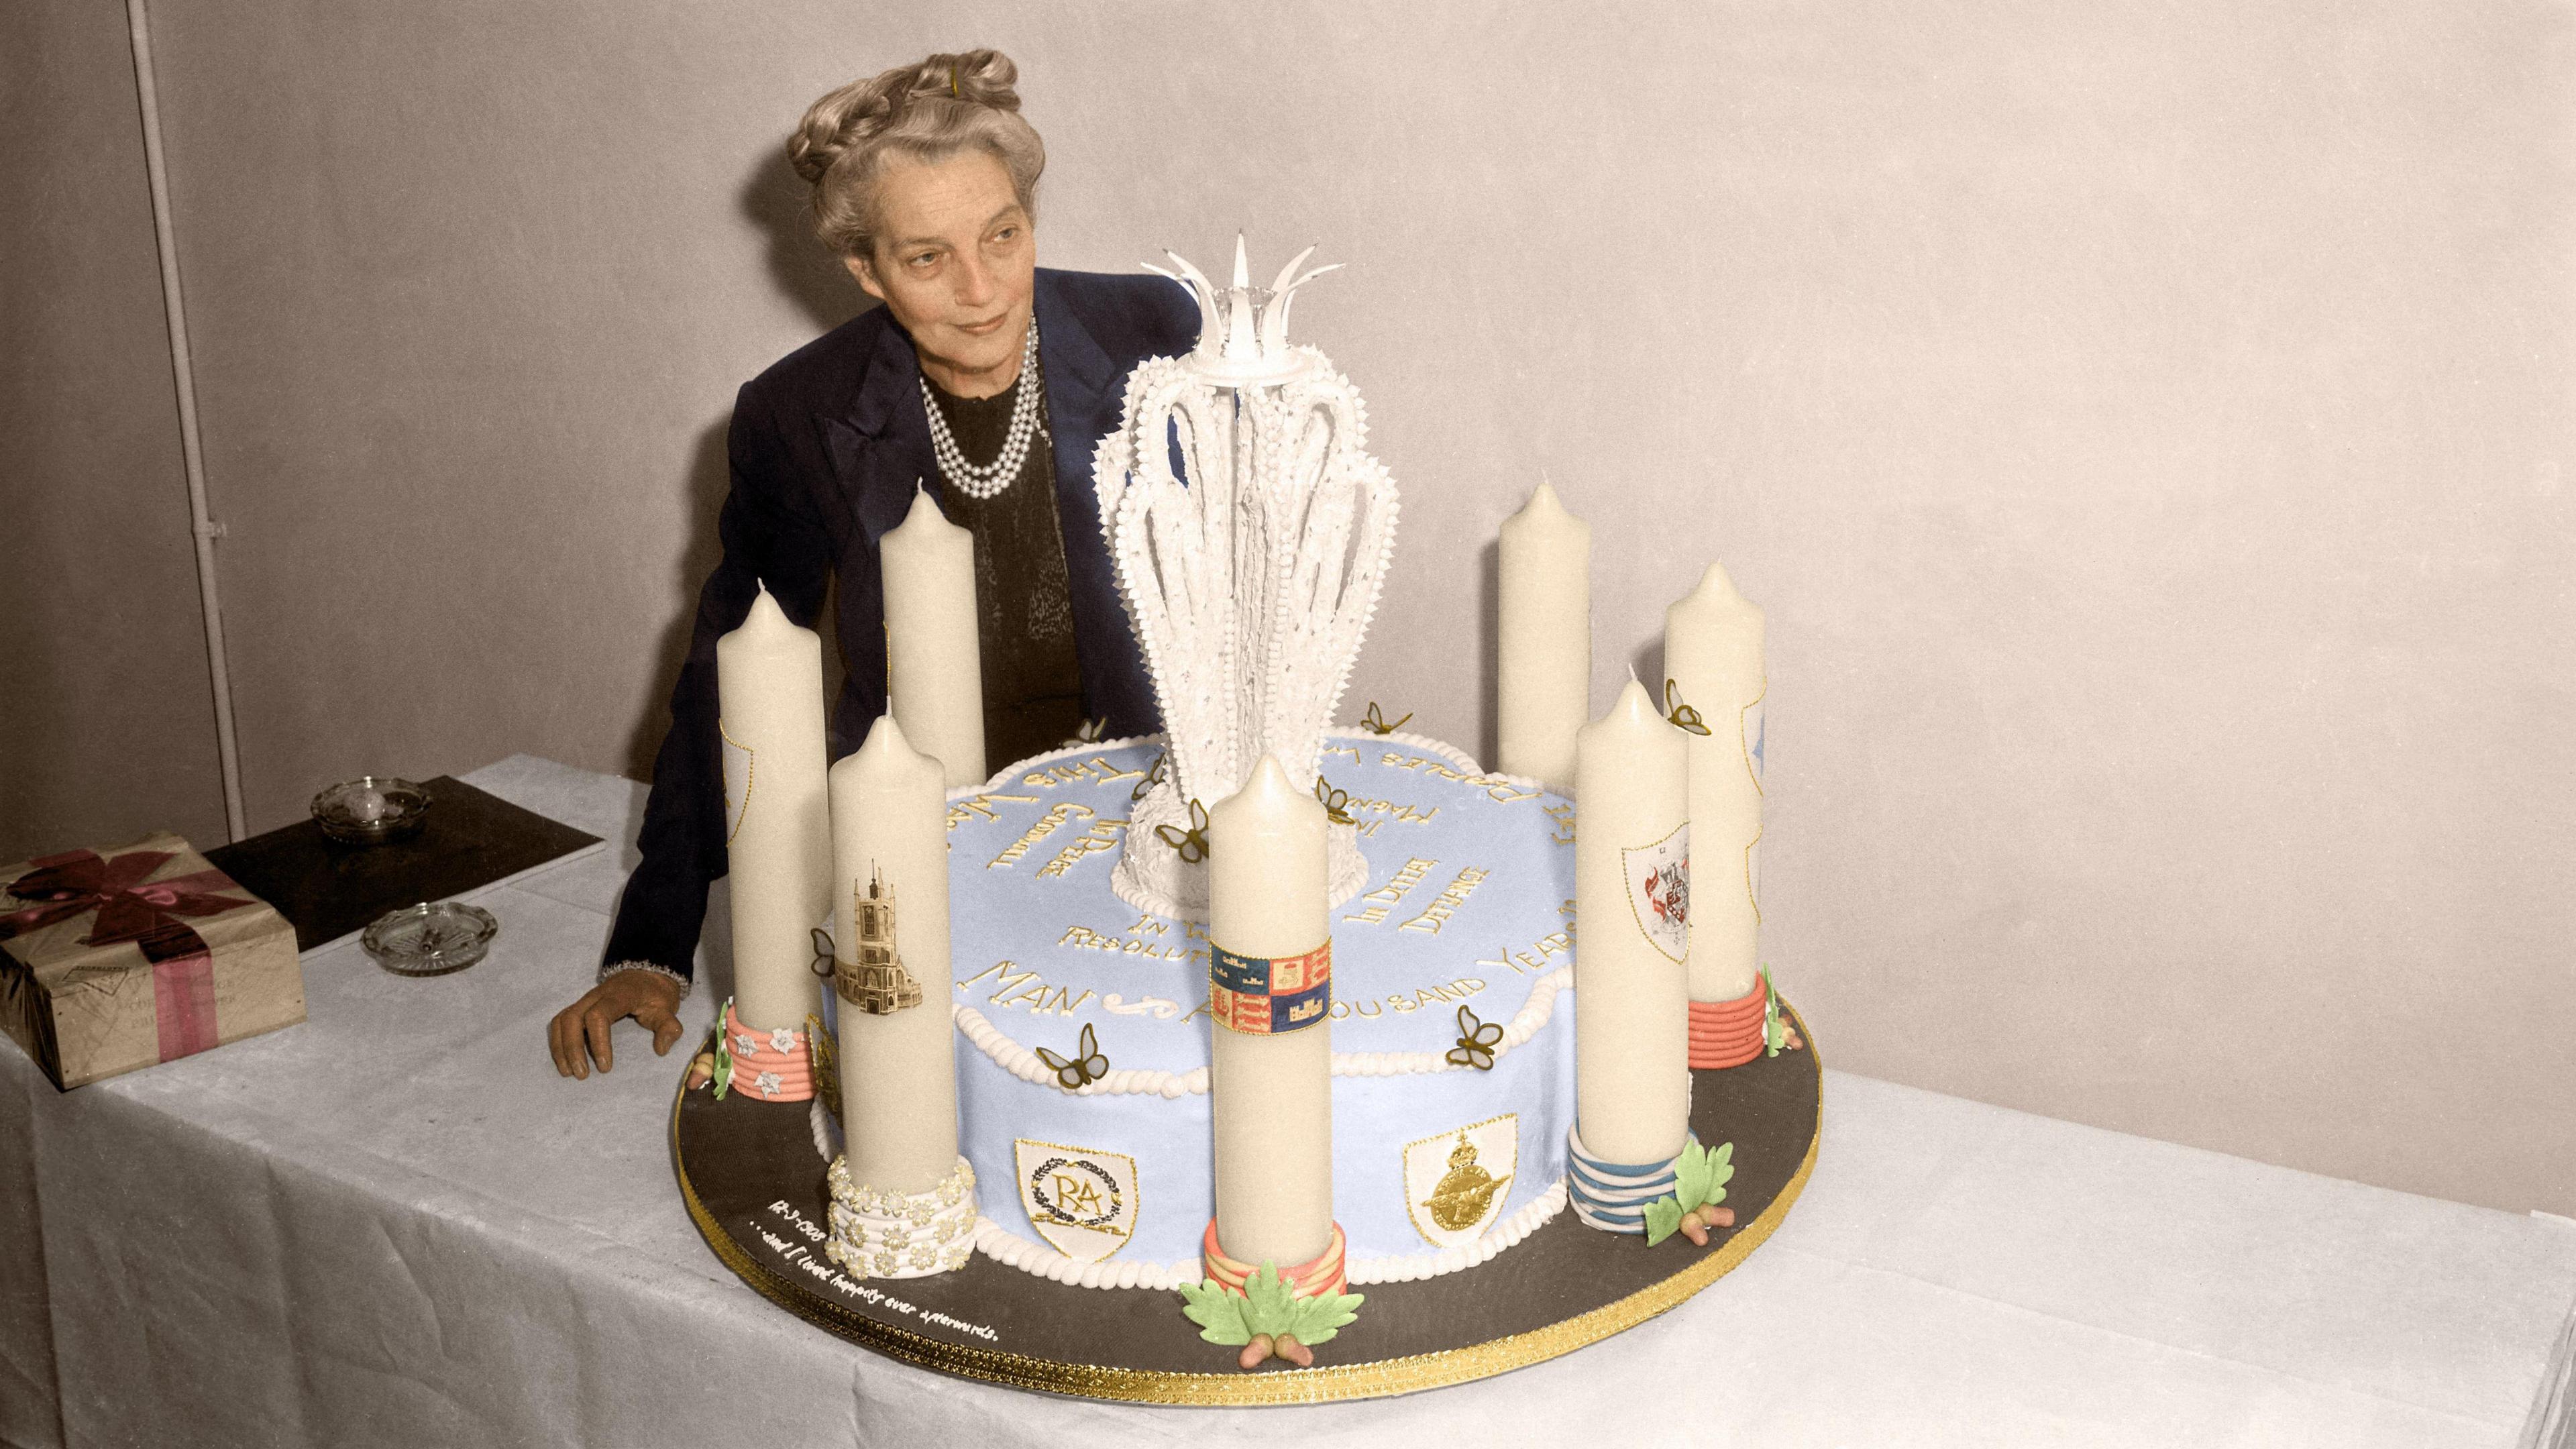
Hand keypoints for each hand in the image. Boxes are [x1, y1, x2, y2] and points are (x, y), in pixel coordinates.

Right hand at [548, 968, 684, 1078]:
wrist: (646, 974)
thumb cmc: (655, 994)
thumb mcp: (668, 1007)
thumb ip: (668, 1027)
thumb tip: (661, 1049)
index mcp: (619, 995)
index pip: (598, 1015)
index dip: (598, 1042)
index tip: (606, 1066)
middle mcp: (596, 996)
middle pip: (572, 1018)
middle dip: (573, 1049)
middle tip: (582, 1075)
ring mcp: (585, 1000)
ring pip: (562, 1020)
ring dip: (561, 1048)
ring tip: (568, 1072)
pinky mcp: (580, 1007)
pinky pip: (561, 1022)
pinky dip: (558, 1042)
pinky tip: (563, 1061)